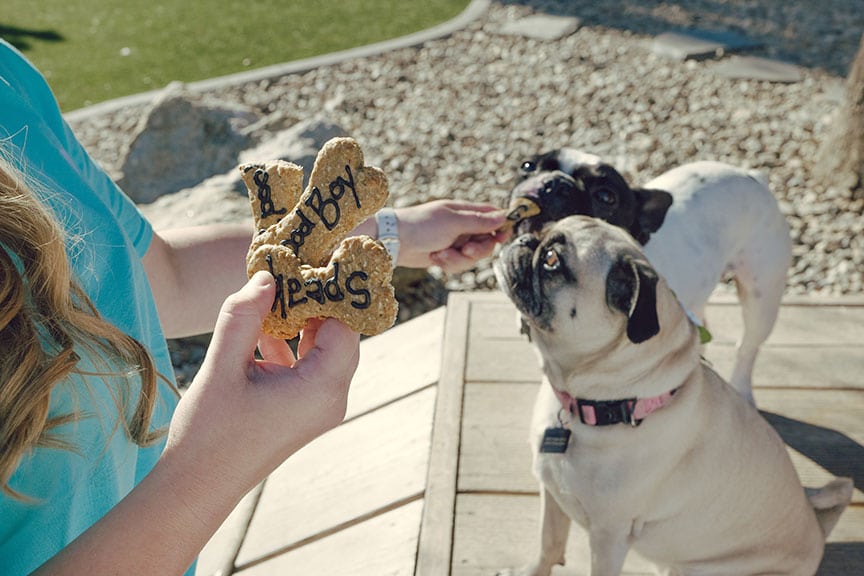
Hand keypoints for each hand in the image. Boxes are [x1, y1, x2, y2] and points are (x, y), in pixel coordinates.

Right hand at [164, 271, 359, 491]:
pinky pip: (308, 367)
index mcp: (323, 388)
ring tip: (272, 297)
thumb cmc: (209, 433)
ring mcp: (319, 408)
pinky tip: (259, 332)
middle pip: (339, 335)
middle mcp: (331, 398)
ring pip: (323, 349)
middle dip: (314, 303)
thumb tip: (267, 277)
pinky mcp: (303, 411)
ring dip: (300, 323)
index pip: (344, 324)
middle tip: (289, 273)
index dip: (327, 293)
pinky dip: (290, 345)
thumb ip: (244, 316)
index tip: (306, 264)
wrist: (196, 488)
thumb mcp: (223, 366)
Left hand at [395, 200, 509, 272]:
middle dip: (477, 250)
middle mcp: (462, 226)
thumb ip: (479, 221)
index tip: (503, 237)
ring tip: (441, 254)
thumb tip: (503, 217)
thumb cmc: (421, 225)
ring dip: (458, 260)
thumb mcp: (454, 222)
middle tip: (465, 251)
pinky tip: (435, 258)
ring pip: (472, 257)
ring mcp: (454, 241)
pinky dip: (448, 264)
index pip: (492, 216)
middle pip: (486, 242)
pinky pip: (459, 265)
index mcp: (465, 211)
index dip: (501, 227)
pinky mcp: (446, 255)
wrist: (394, 241)